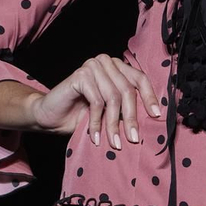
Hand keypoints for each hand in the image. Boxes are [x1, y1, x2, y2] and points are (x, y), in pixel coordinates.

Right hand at [31, 54, 160, 150]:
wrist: (50, 117)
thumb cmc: (80, 115)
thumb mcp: (110, 112)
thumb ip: (127, 108)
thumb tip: (153, 118)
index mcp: (116, 67)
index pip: (140, 78)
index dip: (150, 97)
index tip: (156, 116)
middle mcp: (106, 62)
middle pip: (128, 90)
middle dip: (131, 118)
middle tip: (132, 139)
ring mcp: (92, 66)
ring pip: (114, 98)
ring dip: (113, 124)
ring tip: (114, 143)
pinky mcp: (80, 75)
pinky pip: (97, 101)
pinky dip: (97, 122)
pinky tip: (95, 136)